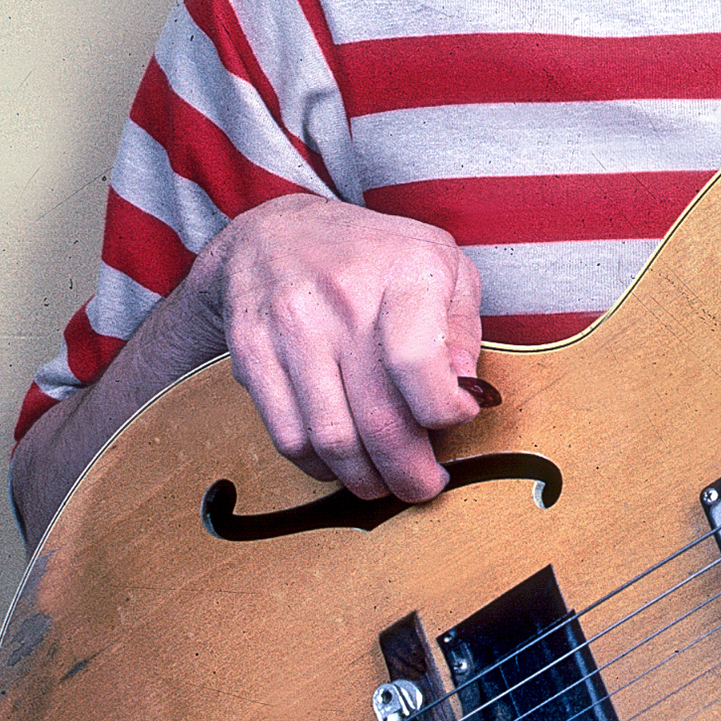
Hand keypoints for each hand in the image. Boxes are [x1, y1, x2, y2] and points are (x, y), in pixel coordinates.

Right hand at [190, 194, 483, 501]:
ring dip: (364, 479)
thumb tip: (467, 391)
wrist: (272, 235)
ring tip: (383, 483)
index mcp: (405, 270)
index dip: (444, 410)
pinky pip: (289, 436)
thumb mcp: (440, 263)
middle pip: (379, 417)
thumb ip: (463, 327)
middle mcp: (344, 297)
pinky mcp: (253, 354)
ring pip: (332, 438)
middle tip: (423, 486)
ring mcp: (292, 327)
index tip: (456, 418)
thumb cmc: (372, 255)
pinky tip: (339, 463)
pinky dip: (319, 466)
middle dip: (409, 472)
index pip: (420, 363)